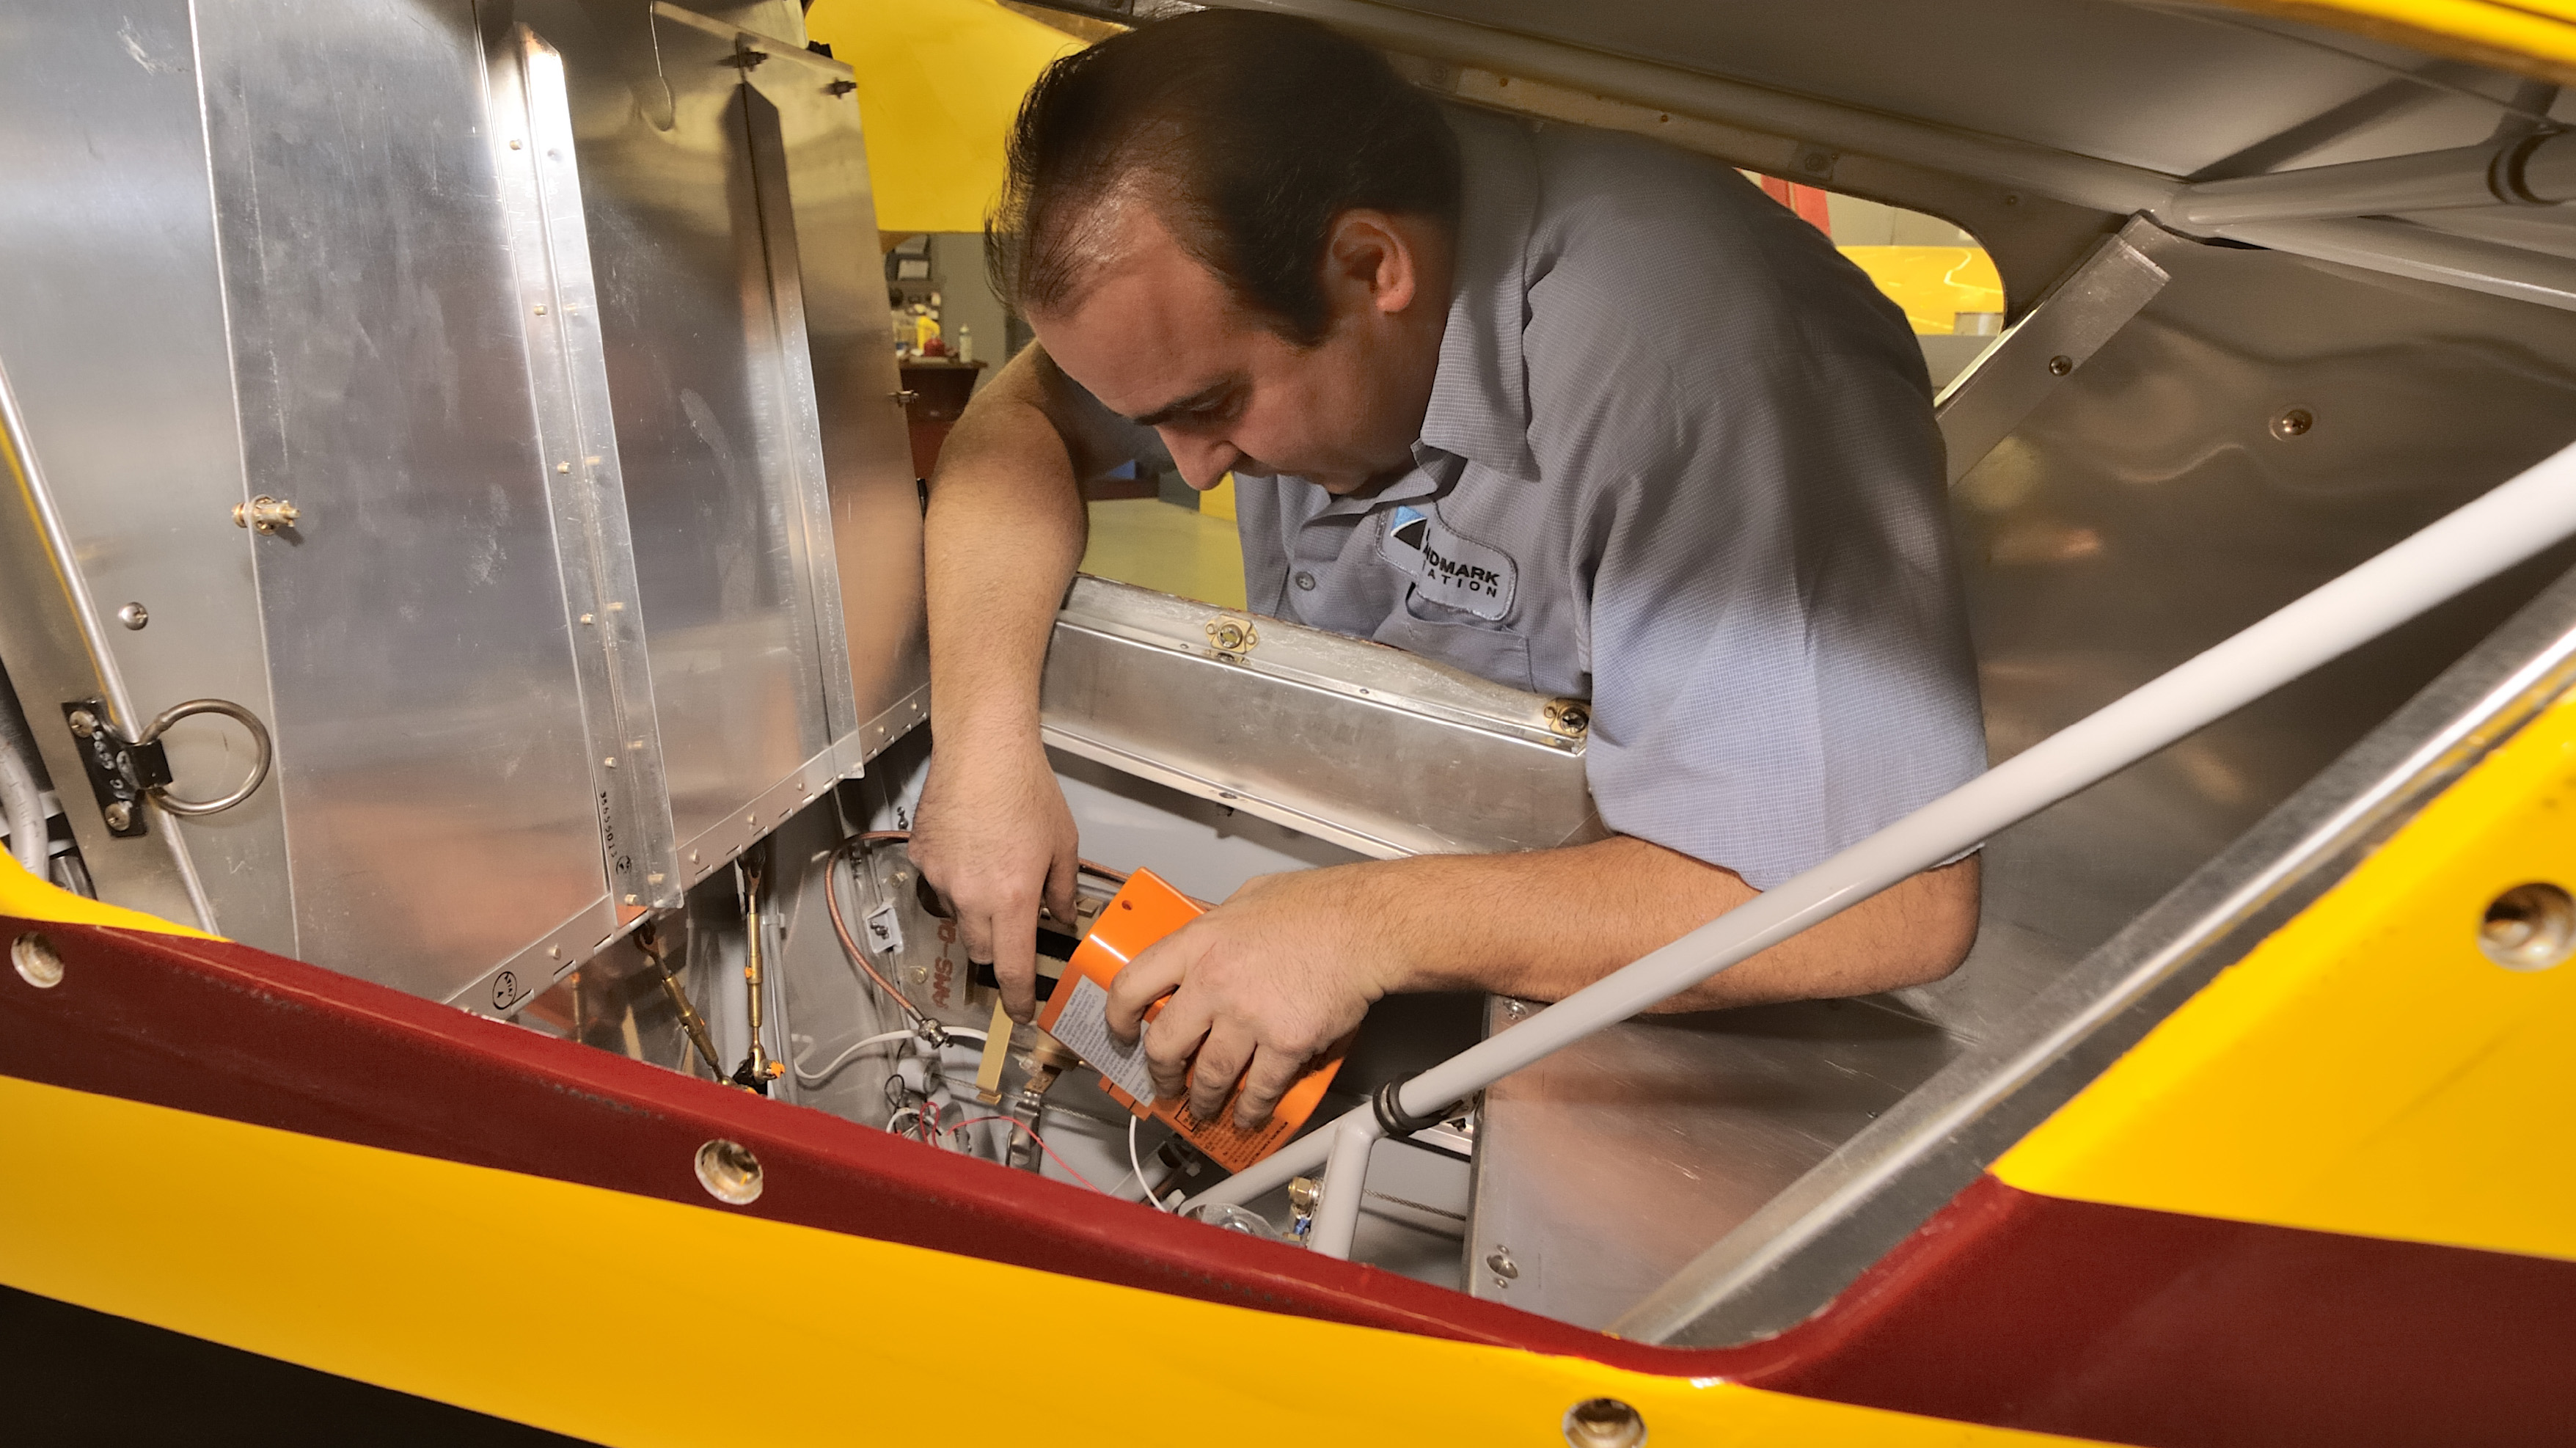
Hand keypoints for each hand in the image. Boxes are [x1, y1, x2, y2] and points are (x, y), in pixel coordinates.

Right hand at [907, 732, 1078, 1022]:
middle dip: (998, 947)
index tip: (1023, 1012)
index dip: (1017, 997)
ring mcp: (941, 877)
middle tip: (1013, 923)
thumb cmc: (1026, 789)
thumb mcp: (1063, 843)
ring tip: (992, 868)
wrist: (982, 750)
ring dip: (976, 909)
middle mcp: (972, 895)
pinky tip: (970, 847)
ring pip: (959, 915)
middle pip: (981, 949)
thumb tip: (1061, 916)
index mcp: (1013, 898)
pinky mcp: (921, 857)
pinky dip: (955, 877)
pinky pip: (938, 883)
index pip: (1011, 967)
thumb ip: (1062, 889)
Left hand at [1103, 864, 1405, 1129]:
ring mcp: (1249, 1017)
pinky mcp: (1285, 1044)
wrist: (1366, 926)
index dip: (1117, 1017)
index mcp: (1198, 943)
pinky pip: (1258, 1089)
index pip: (1132, 985)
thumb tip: (1203, 937)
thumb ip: (1216, 924)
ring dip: (1202, 1099)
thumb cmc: (1317, 905)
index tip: (1121, 1032)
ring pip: (1209, 1076)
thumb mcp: (1247, 897)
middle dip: (1160, 1073)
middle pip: (1165, 1045)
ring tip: (1203, 1107)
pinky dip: (1250, 1108)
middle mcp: (1215, 982)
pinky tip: (1247, 1113)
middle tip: (1164, 1082)